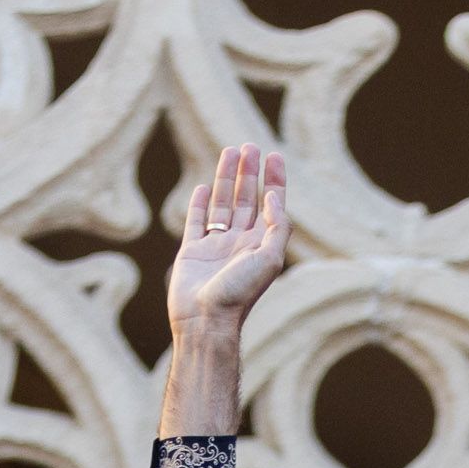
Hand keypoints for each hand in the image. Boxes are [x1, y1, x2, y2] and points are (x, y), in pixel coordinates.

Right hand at [157, 143, 287, 438]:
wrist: (205, 321)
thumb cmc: (239, 294)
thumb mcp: (269, 258)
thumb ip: (276, 226)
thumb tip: (273, 196)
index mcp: (261, 245)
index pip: (270, 204)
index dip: (273, 179)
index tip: (274, 155)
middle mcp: (240, 243)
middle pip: (247, 199)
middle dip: (249, 172)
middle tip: (249, 146)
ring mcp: (216, 247)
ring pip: (223, 204)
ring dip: (226, 179)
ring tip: (229, 152)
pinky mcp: (193, 252)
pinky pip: (197, 222)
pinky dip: (200, 204)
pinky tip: (204, 187)